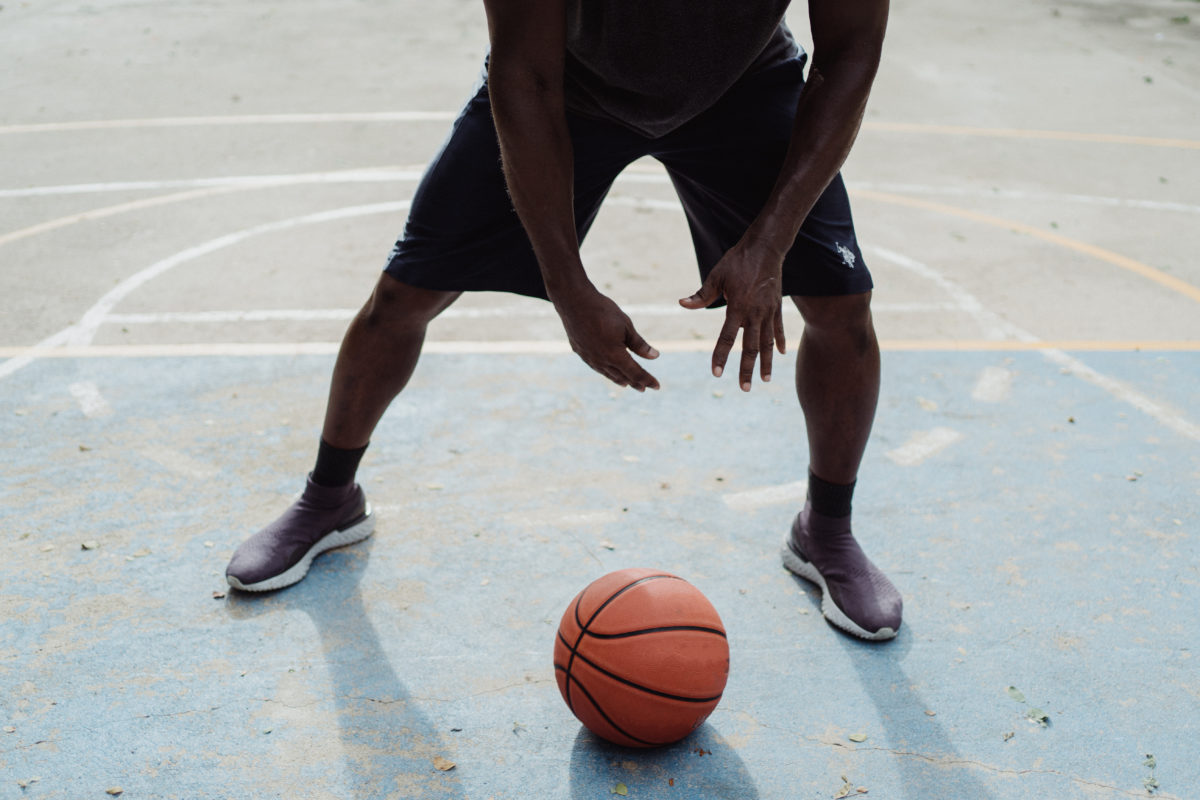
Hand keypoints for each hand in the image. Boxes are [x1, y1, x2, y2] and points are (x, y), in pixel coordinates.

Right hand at [552, 286, 660, 390]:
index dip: (647, 380)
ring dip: (619, 379)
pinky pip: (596, 366)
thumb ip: (639, 344)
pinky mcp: (580, 351)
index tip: (657, 386)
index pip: (635, 373)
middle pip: (622, 376)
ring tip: (626, 383)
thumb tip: (655, 356)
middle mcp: (601, 361)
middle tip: (644, 388)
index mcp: (615, 355)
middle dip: (635, 383)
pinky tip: (607, 370)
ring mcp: (588, 357)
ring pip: (607, 373)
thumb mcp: (626, 326)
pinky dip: (605, 371)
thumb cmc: (603, 311)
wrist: (574, 301)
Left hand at [679, 243, 785, 390]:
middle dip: (747, 370)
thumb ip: (701, 295)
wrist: (766, 248)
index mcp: (737, 307)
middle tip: (744, 388)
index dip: (721, 356)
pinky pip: (778, 328)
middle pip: (751, 347)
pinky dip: (780, 342)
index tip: (717, 373)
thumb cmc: (738, 261)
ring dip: (766, 363)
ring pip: (767, 343)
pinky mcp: (777, 306)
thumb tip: (682, 304)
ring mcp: (768, 311)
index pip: (727, 337)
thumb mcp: (716, 276)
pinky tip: (781, 355)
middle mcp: (755, 313)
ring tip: (765, 380)